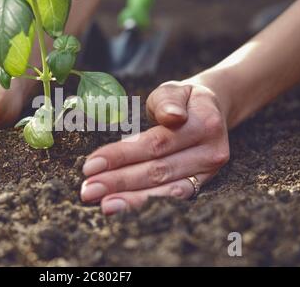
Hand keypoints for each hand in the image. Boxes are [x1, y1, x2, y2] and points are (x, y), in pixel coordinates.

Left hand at [81, 80, 229, 214]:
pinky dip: (147, 204)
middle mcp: (210, 152)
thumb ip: (168, 101)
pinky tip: (124, 209)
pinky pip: (173, 199)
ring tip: (104, 205)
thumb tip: (173, 116)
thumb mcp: (174, 90)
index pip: (155, 143)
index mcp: (203, 123)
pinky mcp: (201, 185)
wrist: (209, 112)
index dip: (121, 155)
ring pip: (165, 190)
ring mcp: (208, 173)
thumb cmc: (181, 101)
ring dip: (132, 200)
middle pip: (158, 170)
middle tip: (89, 191)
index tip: (91, 165)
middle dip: (119, 182)